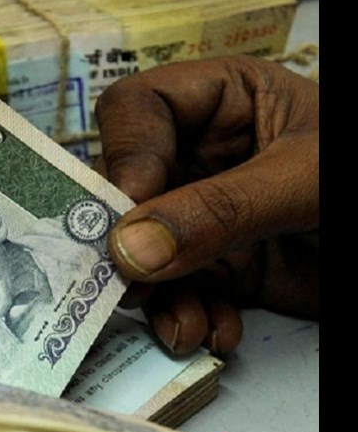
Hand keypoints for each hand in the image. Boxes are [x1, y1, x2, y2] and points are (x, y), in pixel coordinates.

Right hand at [95, 56, 318, 354]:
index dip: (123, 153)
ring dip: (158, 296)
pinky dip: (191, 317)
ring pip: (145, 251)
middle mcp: (204, 154)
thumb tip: (129, 248)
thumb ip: (221, 209)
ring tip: (182, 325)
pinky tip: (214, 331)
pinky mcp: (227, 267)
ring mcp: (209, 214)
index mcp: (223, 99)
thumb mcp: (308, 181)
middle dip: (127, 241)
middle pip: (126, 187)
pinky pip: (182, 292)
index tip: (126, 211)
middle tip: (129, 282)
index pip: (139, 109)